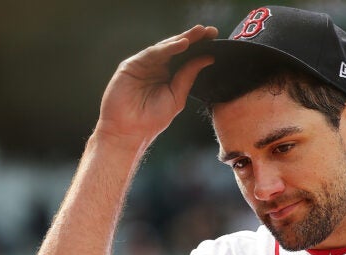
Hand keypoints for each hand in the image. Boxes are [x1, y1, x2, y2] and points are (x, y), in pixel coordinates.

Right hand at [94, 25, 217, 150]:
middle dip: (193, 39)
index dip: (199, 48)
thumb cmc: (152, 119)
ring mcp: (143, 65)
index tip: (216, 39)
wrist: (129, 132)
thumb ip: (189, 76)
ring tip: (199, 34)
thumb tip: (208, 58)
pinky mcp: (131, 65)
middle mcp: (156, 68)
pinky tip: (182, 44)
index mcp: (168, 76)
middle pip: (176, 50)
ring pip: (165, 48)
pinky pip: (151, 53)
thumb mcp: (177, 96)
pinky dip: (167, 48)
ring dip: (182, 39)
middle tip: (210, 31)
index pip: (185, 58)